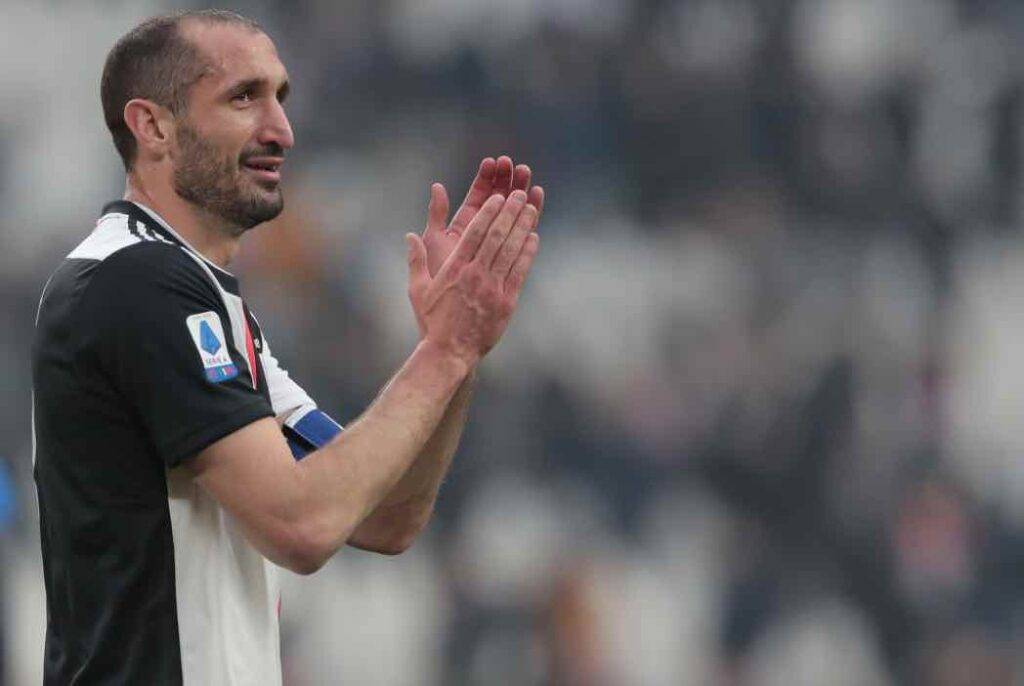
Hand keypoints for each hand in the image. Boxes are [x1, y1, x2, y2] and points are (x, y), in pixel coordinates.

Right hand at [406, 190, 539, 365]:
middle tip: (519, 194)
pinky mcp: (506, 302)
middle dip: (509, 213)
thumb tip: (410, 236)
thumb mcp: (418, 290)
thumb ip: (416, 261)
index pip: (475, 233)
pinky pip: (519, 272)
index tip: (498, 197)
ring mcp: (493, 288)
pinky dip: (527, 253)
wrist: (450, 352)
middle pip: (496, 236)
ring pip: (511, 251)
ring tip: (530, 209)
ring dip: (522, 227)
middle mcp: (475, 275)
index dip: (489, 212)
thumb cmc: (432, 321)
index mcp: (455, 269)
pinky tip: (533, 237)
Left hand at [422, 156, 543, 276]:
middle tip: (516, 165)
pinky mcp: (511, 257)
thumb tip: (437, 186)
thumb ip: (437, 214)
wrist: (454, 313)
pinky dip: (530, 216)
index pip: (477, 195)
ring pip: (513, 213)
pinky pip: (523, 232)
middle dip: (506, 180)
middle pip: (498, 200)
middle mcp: (483, 233)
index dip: (485, 178)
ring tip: (527, 174)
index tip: (492, 162)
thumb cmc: (440, 276)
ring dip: (521, 192)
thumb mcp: (435, 241)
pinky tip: (536, 199)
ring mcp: (498, 244)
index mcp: (464, 226)